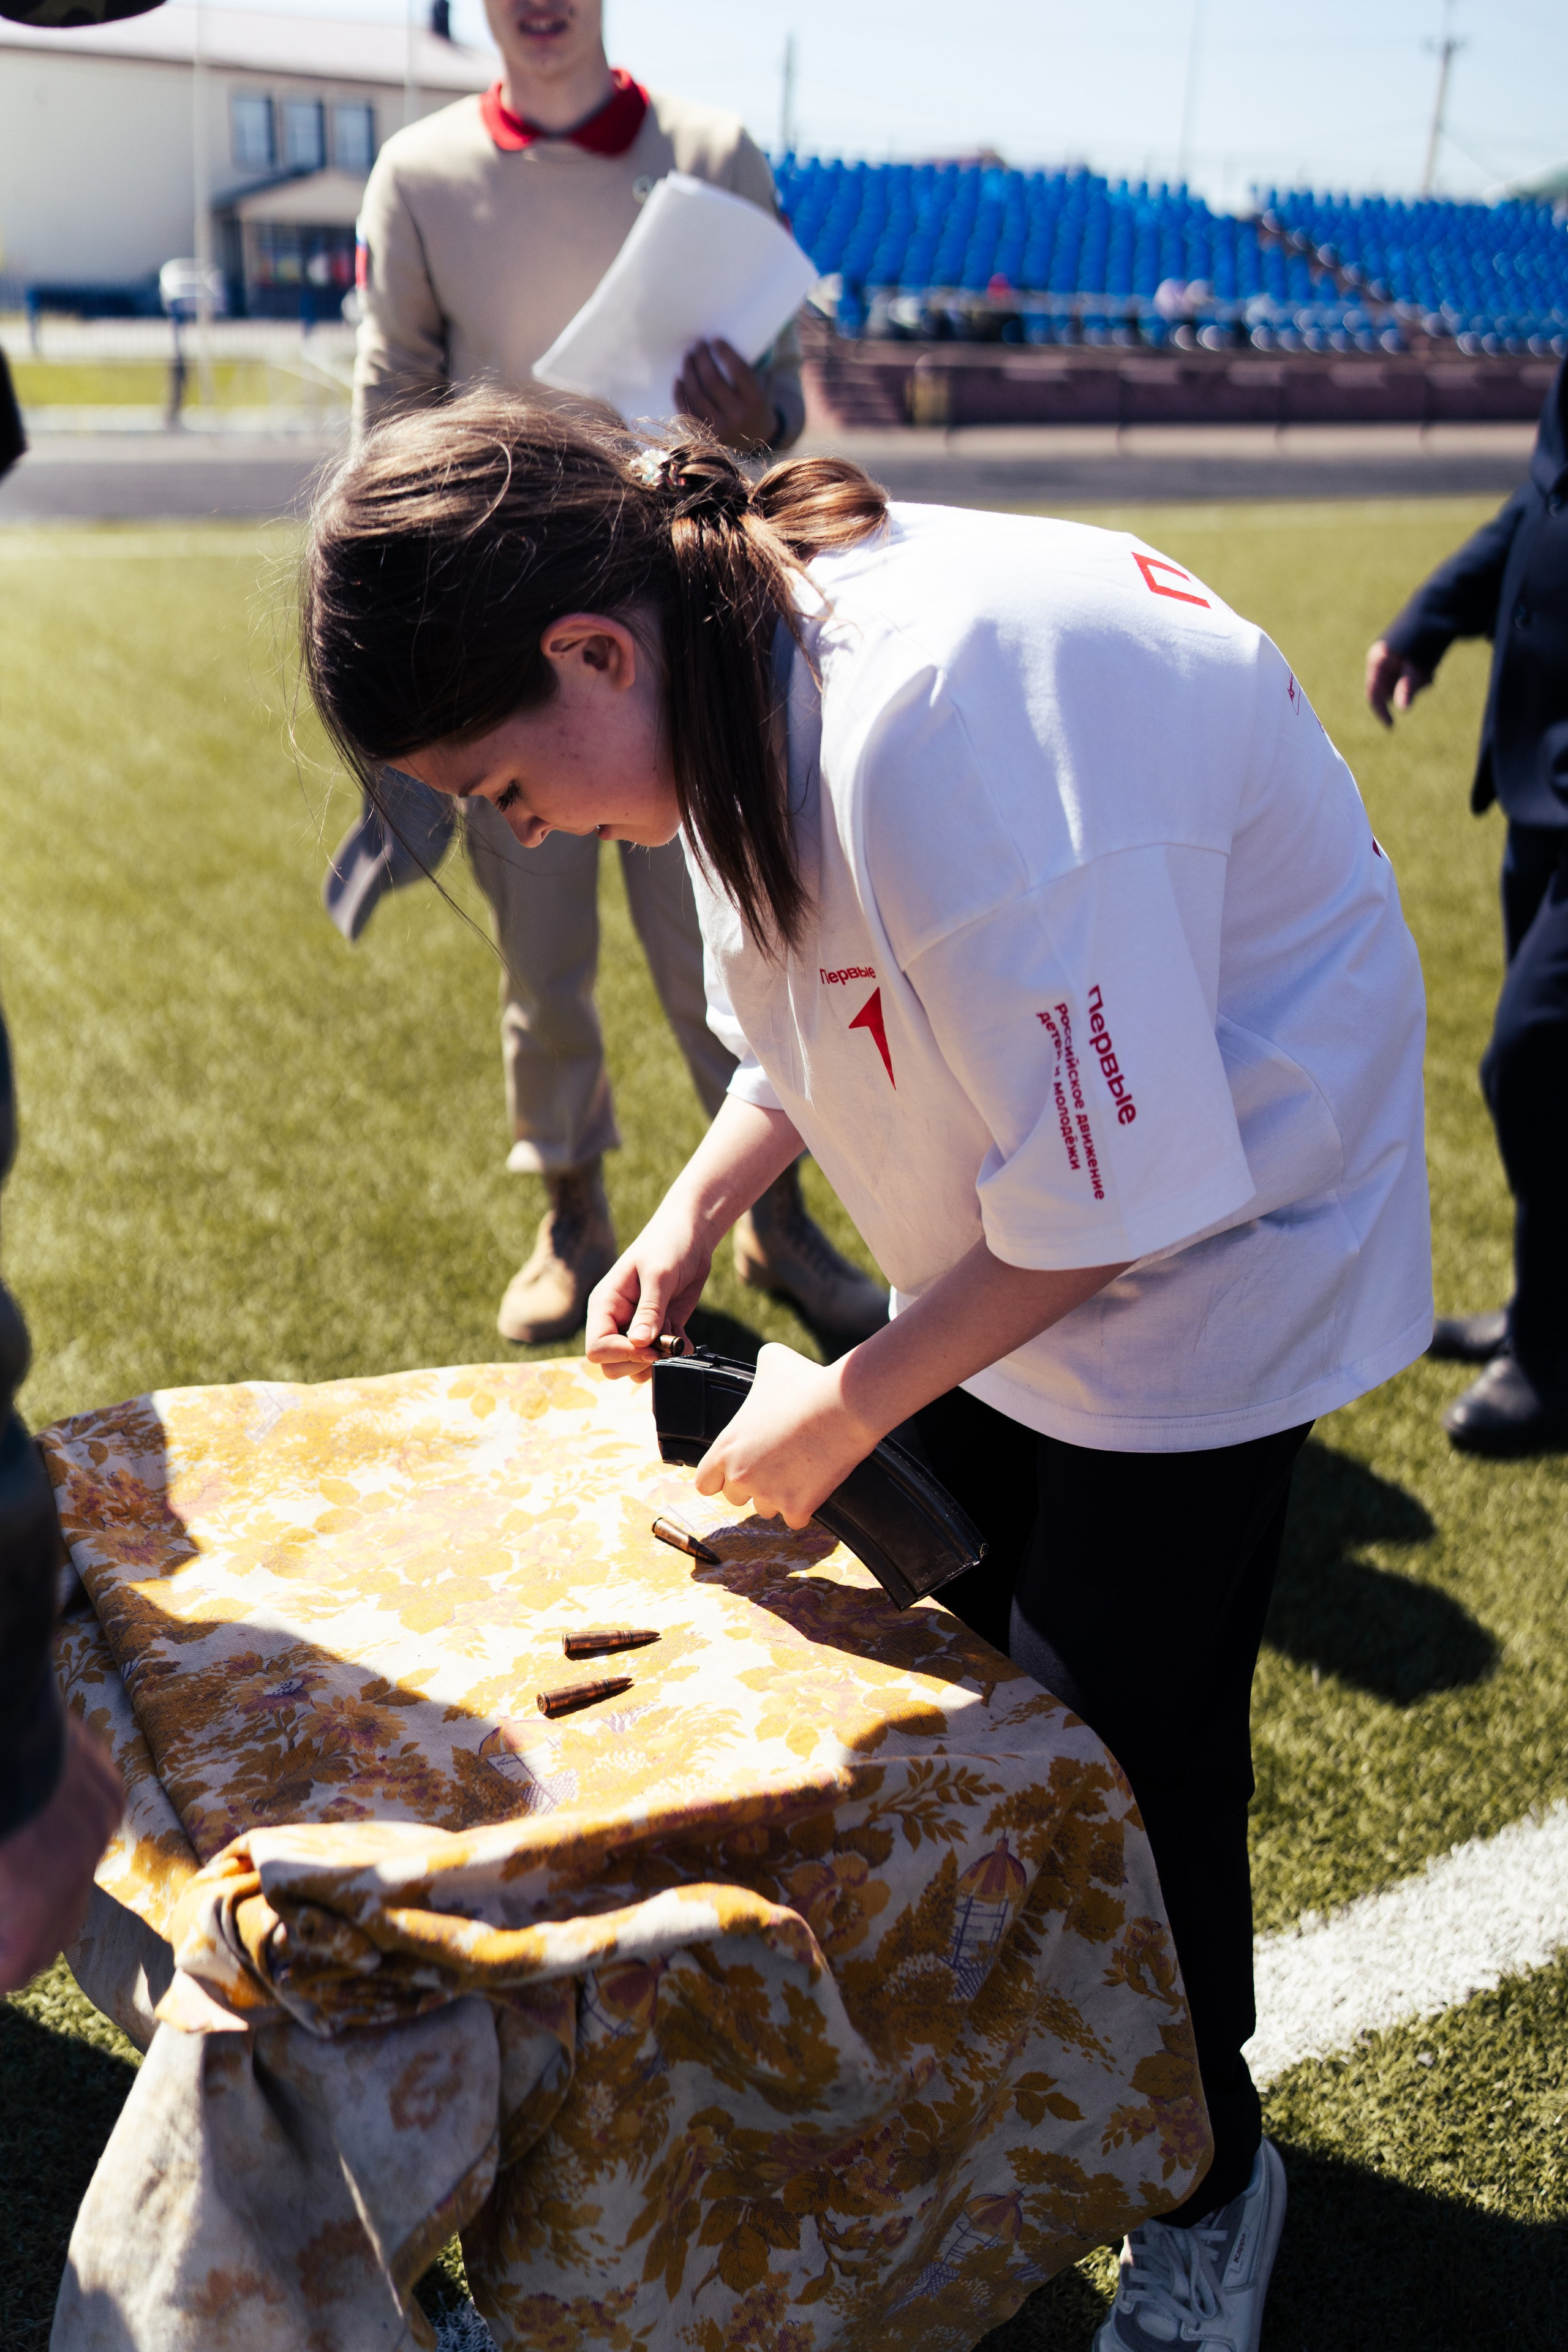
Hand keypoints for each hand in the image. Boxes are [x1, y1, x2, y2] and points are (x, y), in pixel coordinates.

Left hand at [0, 1712, 122, 1993]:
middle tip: (2, 1924)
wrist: (2, 1706)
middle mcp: (79, 1863)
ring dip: (45, 1883)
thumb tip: (4, 1937)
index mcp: (36, 1892)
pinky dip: (62, 1835)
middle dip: (22, 1937)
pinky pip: (89, 1826)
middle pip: (59, 1931)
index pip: (21, 1965)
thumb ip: (1, 1899)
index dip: (1, 1969)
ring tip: (15, 1864)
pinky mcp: (107, 1784)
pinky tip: (31, 1814)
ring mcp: (100, 1819)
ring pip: (77, 1875)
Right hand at [586, 1204, 714, 1379]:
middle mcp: (616, 1320)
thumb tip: (638, 1344)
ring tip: (674, 1335)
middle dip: (639, 1363)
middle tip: (664, 1344)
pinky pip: (659, 1359)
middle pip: (612, 1365)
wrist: (691, 1236)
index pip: (597, 1348)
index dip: (622, 1354)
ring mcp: (636, 1328)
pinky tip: (684, 1337)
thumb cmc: (668, 1245)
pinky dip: (674, 1355)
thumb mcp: (659, 1275)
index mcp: (605, 1305)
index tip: (650, 1348)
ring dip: (658, 1361)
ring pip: (635, 1367)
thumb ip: (649, 1310)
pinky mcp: (658, 1331)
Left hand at [674, 339, 777, 450]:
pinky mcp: (705, 435)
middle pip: (712, 380)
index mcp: (755, 401)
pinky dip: (679, 392)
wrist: (757, 441)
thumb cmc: (755, 406)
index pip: (738, 370)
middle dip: (702, 357)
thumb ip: (746, 371)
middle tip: (699, 344)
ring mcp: (719, 428)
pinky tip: (678, 378)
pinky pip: (686, 410)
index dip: (724, 352)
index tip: (715, 339)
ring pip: (696, 393)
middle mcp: (737, 416)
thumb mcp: (759, 389)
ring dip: (688, 370)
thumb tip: (720, 344)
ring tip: (689, 356)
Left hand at [693, 1341, 873, 1527]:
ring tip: (798, 1470)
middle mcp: (740, 1476)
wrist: (843, 1405)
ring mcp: (768, 1494)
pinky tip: (815, 1484)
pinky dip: (805, 1506)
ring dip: (779, 1496)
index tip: (734, 1472)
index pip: (704, 1482)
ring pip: (766, 1509)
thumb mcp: (773, 1361)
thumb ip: (759, 1367)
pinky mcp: (797, 1507)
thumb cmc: (807, 1381)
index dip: (719, 1477)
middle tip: (776, 1465)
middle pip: (735, 1498)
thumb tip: (766, 1360)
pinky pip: (795, 1519)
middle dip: (753, 1485)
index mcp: (725, 1447)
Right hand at [1366, 638, 1431, 727]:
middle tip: (1428, 681)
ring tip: (1431, 670)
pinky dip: (1418, 675)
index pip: (1373, 694)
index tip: (1392, 727)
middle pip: (1389, 690)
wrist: (1434, 607)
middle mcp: (1381, 660)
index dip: (1381, 712)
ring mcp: (1392, 658)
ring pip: (1400, 683)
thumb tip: (1403, 709)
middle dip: (1407, 692)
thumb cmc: (1423, 636)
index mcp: (1377, 661)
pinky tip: (1430, 664)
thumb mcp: (1416, 666)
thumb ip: (1408, 687)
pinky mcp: (1403, 655)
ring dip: (1416, 683)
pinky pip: (1407, 674)